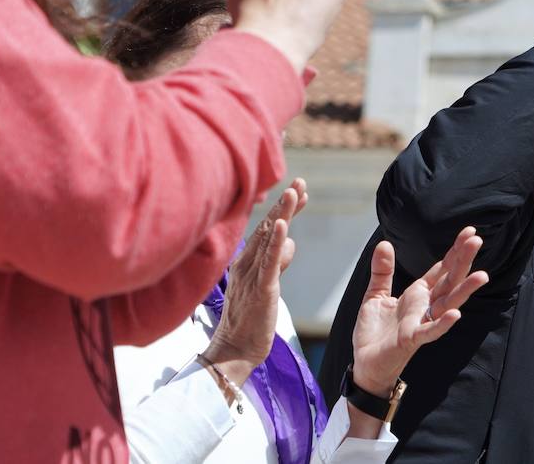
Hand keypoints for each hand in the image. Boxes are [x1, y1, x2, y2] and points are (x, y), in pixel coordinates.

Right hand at [203, 179, 306, 371]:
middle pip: (267, 227)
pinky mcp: (260, 289)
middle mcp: (245, 264)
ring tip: (295, 192)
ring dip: (282, 213)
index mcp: (245, 263)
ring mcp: (251, 275)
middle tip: (299, 182)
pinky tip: (282, 225)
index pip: (266, 230)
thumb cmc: (249, 321)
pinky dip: (275, 242)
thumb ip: (276, 262)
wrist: (233, 351)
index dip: (283, 210)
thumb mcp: (266, 284)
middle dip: (285, 204)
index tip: (298, 192)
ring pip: (268, 238)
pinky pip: (268, 261)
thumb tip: (289, 242)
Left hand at [350, 228, 488, 394]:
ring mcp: (421, 322)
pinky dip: (443, 324)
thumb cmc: (374, 333)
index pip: (442, 269)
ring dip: (465, 290)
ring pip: (448, 303)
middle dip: (463, 260)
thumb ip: (383, 271)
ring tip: (482, 275)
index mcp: (418, 294)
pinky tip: (455, 314)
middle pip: (450, 280)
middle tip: (477, 240)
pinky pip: (430, 331)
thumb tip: (384, 243)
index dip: (455, 251)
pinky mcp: (412, 339)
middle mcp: (425, 306)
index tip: (470, 232)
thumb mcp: (376, 295)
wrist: (365, 364)